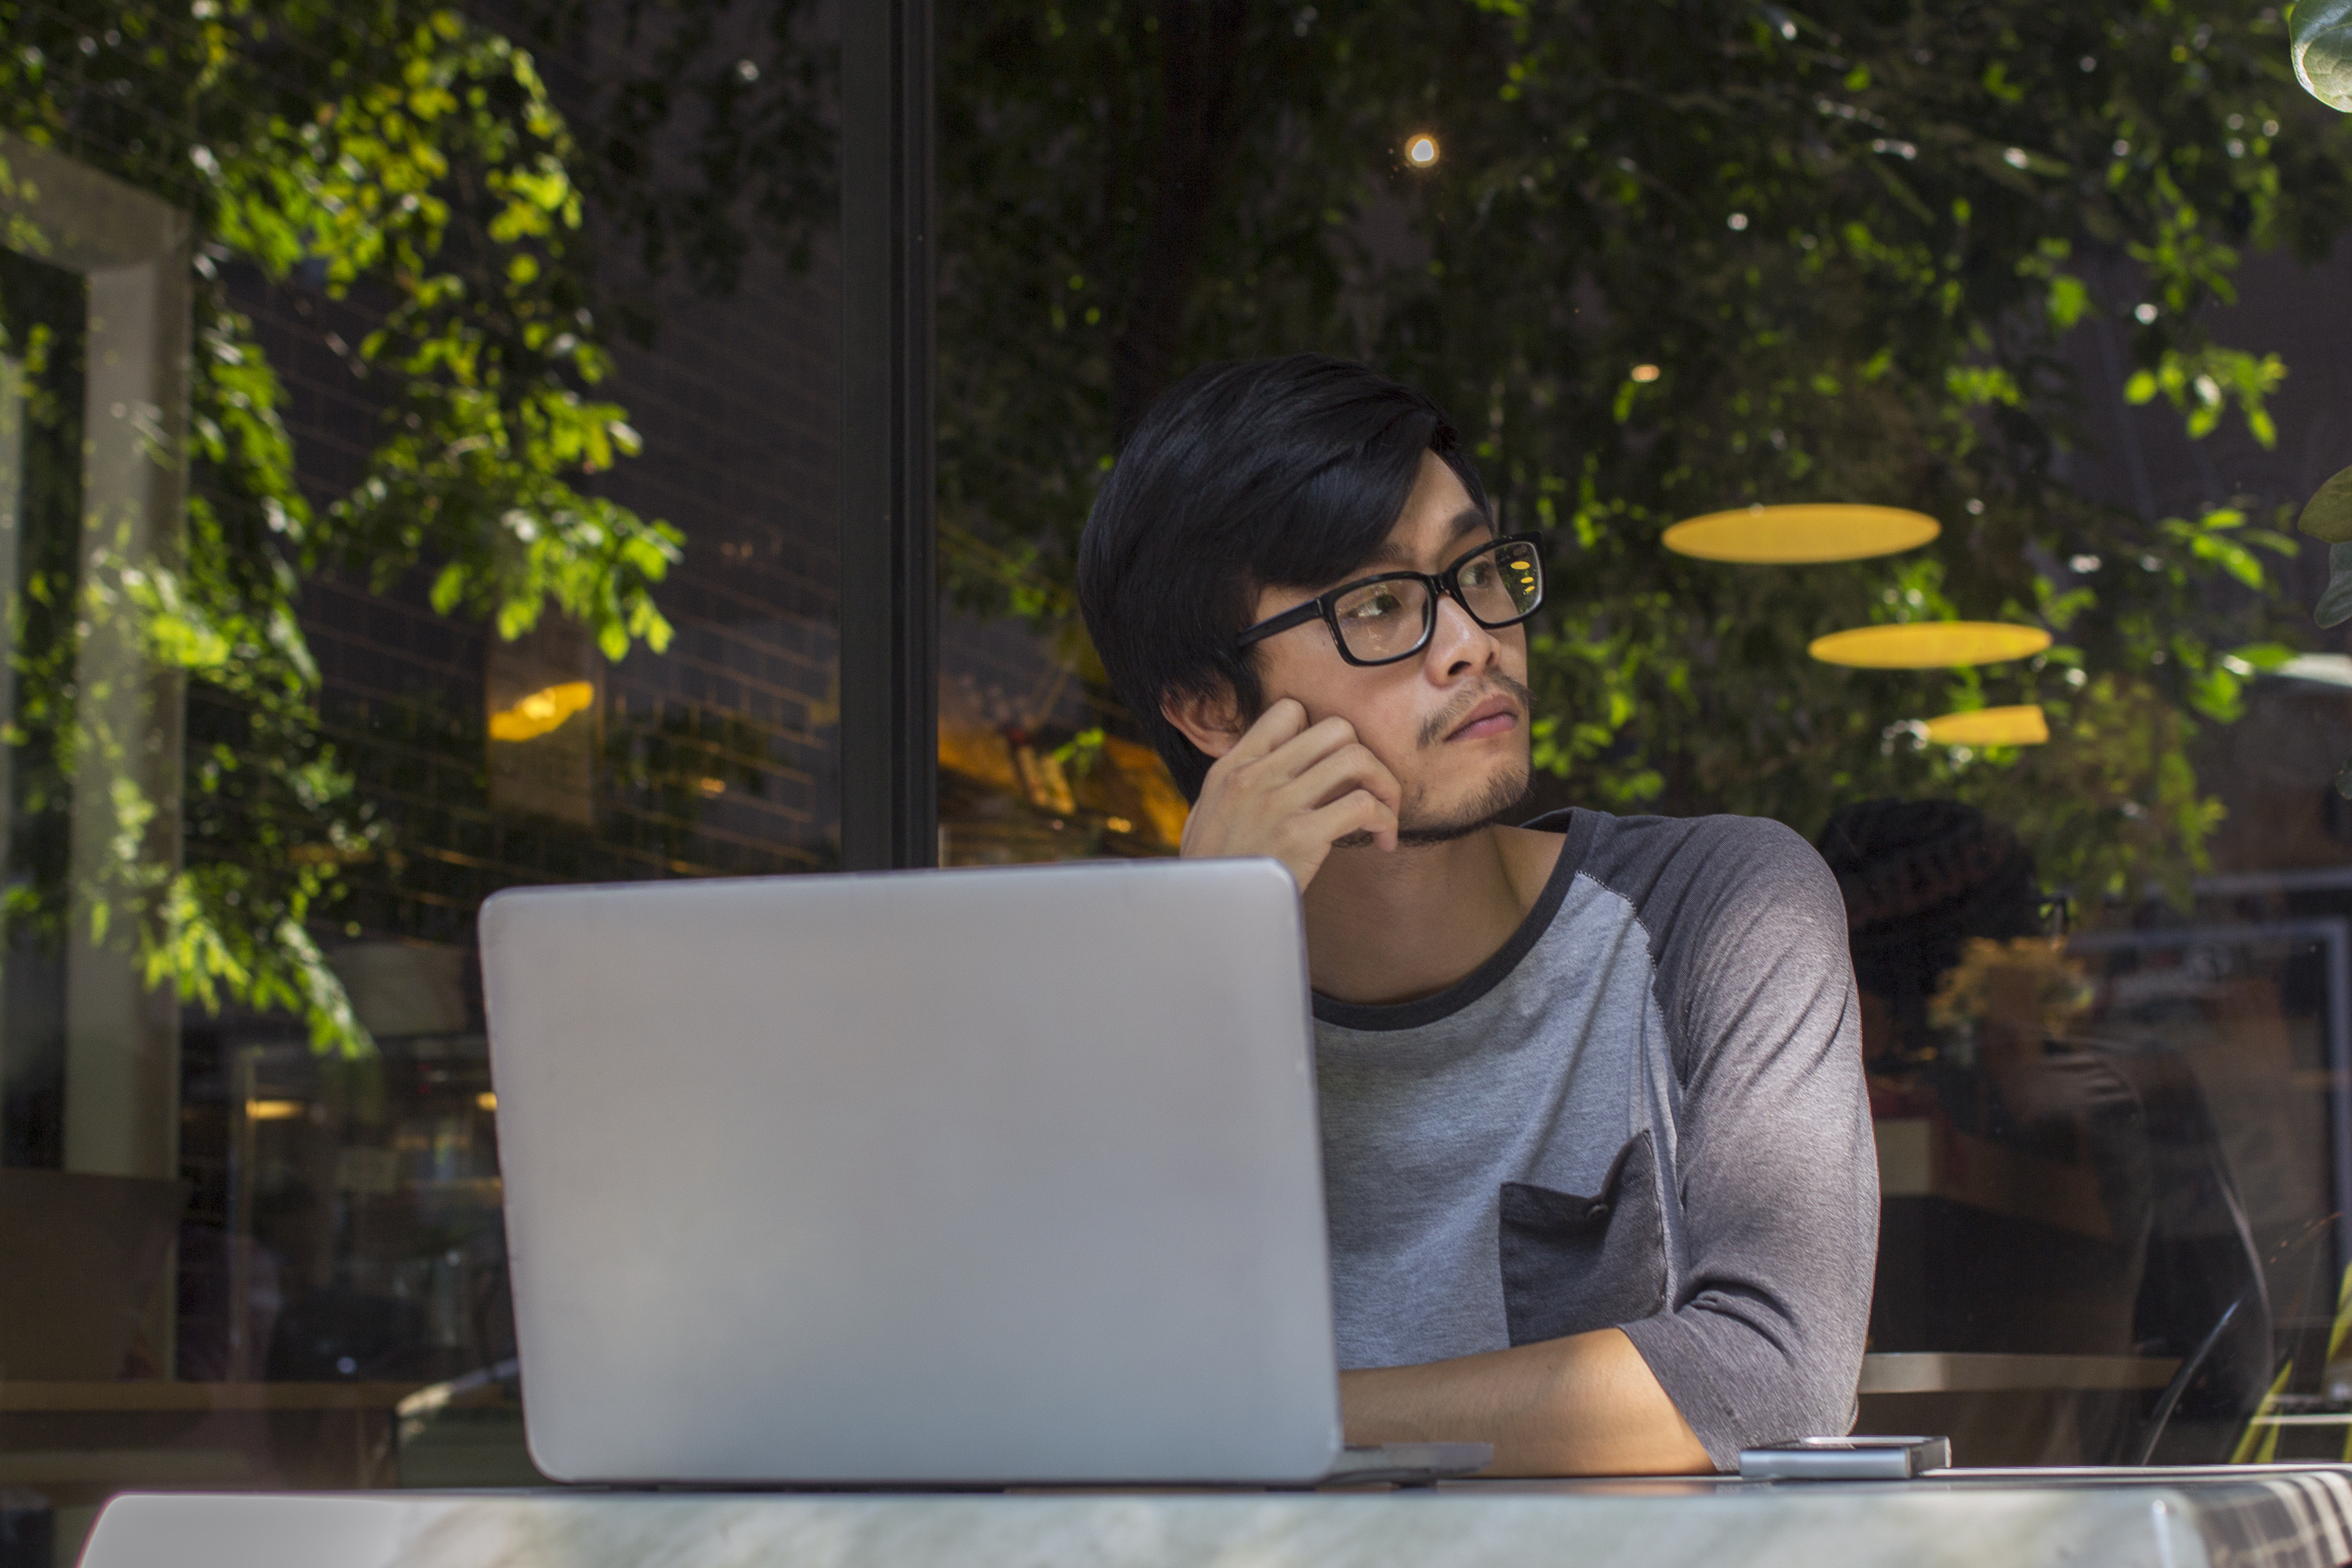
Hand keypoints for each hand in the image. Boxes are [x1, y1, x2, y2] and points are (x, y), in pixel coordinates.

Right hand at [1179, 699, 1400, 892]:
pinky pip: (1363, 805)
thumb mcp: (1209, 813)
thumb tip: (1271, 765)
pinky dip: (1386, 821)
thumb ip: (1239, 785)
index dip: (1321, 735)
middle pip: (1336, 729)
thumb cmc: (1213, 872)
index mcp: (1232, 767)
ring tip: (1385, 815)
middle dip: (1366, 757)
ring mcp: (1277, 803)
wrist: (1203, 916)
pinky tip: (1383, 842)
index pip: (1290, 711)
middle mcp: (1254, 776)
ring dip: (1384, 785)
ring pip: (1356, 758)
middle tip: (1371, 792)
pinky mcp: (1300, 835)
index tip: (1330, 772)